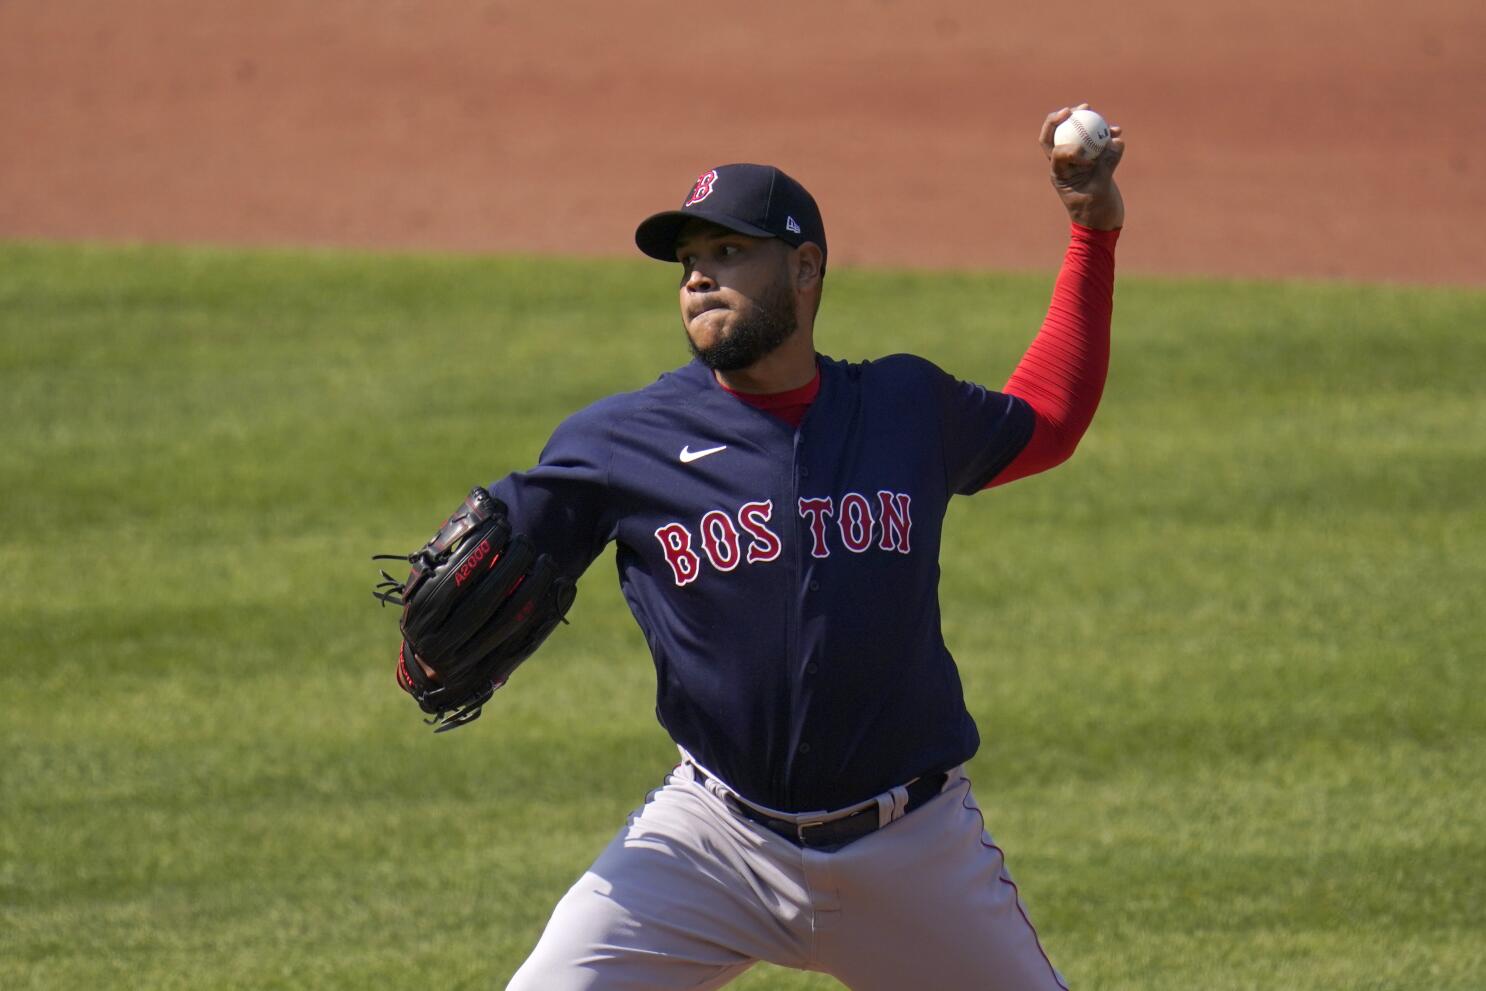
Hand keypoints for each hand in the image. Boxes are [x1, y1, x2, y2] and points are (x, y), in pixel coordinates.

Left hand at [1041, 104, 1124, 230]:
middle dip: (1063, 119)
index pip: (1055, 150)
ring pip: (1078, 137)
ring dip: (1086, 124)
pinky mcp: (1095, 164)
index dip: (1068, 144)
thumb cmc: (1096, 213)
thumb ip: (1107, 164)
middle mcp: (1066, 165)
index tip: (1086, 155)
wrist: (1103, 226)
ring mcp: (1080, 163)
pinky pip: (1097, 145)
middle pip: (1057, 136)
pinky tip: (1117, 131)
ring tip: (1093, 112)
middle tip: (1076, 109)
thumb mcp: (1100, 189)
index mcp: (1059, 173)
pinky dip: (1106, 137)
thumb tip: (1116, 141)